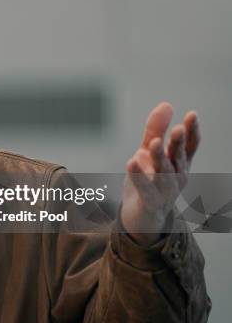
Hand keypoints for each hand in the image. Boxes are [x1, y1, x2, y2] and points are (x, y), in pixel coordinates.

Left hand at [120, 102, 199, 245]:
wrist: (141, 218)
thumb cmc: (149, 181)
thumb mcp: (150, 152)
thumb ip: (156, 130)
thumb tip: (166, 104)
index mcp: (179, 163)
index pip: (189, 146)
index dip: (192, 131)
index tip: (192, 115)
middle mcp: (176, 176)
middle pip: (177, 157)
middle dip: (178, 143)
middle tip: (178, 128)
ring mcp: (165, 190)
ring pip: (163, 171)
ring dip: (159, 157)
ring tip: (153, 142)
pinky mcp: (150, 202)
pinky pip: (145, 188)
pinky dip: (138, 176)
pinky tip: (130, 162)